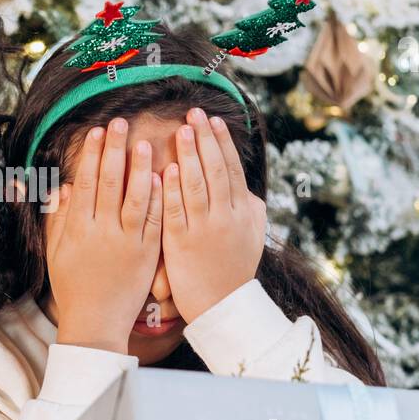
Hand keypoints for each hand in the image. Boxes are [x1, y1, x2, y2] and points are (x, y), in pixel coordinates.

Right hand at [47, 120, 162, 354]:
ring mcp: (127, 242)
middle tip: (119, 122)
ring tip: (145, 142)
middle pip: (109, 182)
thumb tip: (63, 186)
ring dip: (140, 168)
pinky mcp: (148, 253)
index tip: (96, 131)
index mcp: (78, 228)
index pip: (85, 182)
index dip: (91, 154)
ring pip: (136, 197)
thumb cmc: (74, 286)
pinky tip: (165, 176)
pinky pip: (156, 220)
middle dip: (114, 149)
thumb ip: (60, 218)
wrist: (96, 322)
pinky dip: (160, 197)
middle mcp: (102, 231)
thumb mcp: (57, 252)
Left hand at [161, 108, 266, 322]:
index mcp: (243, 213)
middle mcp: (226, 218)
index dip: (223, 143)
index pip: (232, 169)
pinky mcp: (182, 244)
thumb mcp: (251, 236)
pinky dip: (173, 188)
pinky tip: (167, 168)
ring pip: (197, 185)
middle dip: (205, 139)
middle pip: (216, 170)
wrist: (222, 306)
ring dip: (189, 155)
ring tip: (181, 130)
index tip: (214, 120)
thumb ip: (250, 208)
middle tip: (195, 113)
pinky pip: (177, 211)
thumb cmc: (233, 269)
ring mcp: (204, 230)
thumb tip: (247, 186)